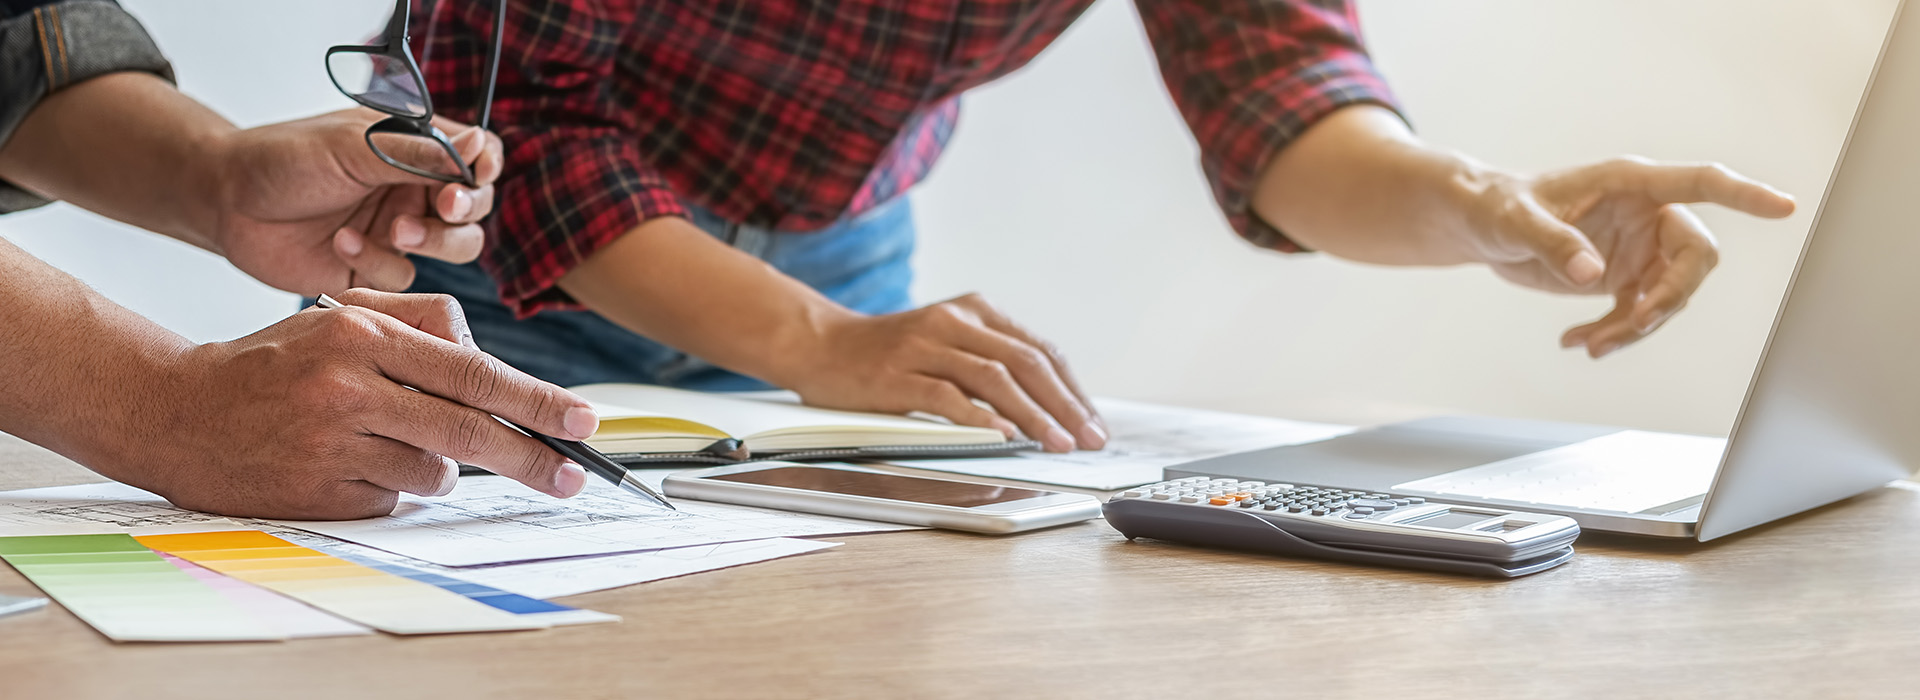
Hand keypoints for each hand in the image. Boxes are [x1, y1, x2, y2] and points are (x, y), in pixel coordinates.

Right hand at [111, 289, 598, 519]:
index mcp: (362, 335)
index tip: (583, 420)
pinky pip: (392, 500)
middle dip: (531, 457)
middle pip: (468, 432)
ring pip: (434, 472)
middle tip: (570, 474)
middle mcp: (350, 389)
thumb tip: (485, 355)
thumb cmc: (272, 361)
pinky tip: (349, 463)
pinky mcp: (319, 495)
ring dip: (434, 464)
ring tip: (384, 439)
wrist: (176, 411)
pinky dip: (389, 486)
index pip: (472, 373)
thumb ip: (421, 323)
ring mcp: (333, 447)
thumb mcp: (341, 314)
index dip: (536, 401)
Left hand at [212, 109, 504, 294]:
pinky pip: (404, 275)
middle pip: (475, 208)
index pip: (478, 156)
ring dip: (432, 240)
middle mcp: (414, 189)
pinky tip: (341, 243)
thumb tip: (478, 149)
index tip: (473, 176)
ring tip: (396, 231)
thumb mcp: (352, 147)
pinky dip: (376, 260)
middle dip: (462, 211)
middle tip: (442, 206)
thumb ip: (417, 153)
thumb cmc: (283, 159)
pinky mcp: (375, 268)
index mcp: (415, 149)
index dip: (484, 168)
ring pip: (454, 247)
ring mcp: (398, 231)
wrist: (226, 202)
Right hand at [780, 294, 1106, 452]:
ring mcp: (925, 345)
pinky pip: (947, 395)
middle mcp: (954, 322)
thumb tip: (1046, 409)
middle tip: (1088, 437)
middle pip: (1025, 361)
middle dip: (1064, 404)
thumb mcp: (945, 343)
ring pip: (994, 377)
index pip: (1039, 349)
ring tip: (1056, 443)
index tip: (1092, 422)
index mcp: (974, 311)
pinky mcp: (897, 373)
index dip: (1071, 389)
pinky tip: (1002, 436)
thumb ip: (987, 363)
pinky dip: (979, 416)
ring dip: (1032, 414)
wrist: (819, 345)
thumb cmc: (886, 354)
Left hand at [1457, 157, 1795, 356]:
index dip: (1743, 195)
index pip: (1700, 183)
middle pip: (1695, 257)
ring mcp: (1638, 247)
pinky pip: (1640, 312)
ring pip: (1669, 294)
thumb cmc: (1497, 205)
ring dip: (1637, 326)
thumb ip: (1554, 243)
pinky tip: (1576, 342)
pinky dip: (1616, 333)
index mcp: (1631, 183)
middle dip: (1671, 296)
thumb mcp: (1517, 222)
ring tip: (1589, 345)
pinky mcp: (1623, 276)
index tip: (1783, 207)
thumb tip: (1591, 274)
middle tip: (1634, 323)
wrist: (1480, 225)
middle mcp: (1645, 214)